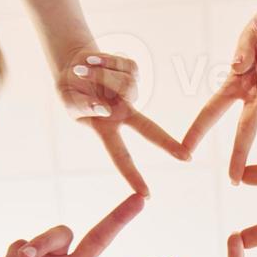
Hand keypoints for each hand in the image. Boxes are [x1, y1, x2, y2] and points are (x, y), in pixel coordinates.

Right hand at [57, 46, 189, 197]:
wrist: (74, 62)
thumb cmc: (70, 89)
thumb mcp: (69, 102)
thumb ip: (83, 108)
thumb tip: (107, 108)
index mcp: (108, 128)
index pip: (122, 157)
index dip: (133, 175)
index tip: (146, 195)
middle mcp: (124, 113)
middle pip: (148, 129)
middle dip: (167, 144)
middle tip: (187, 159)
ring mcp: (131, 93)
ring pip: (125, 88)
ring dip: (100, 76)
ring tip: (83, 71)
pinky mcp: (134, 71)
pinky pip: (123, 66)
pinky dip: (105, 61)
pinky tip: (94, 61)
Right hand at [182, 3, 256, 182]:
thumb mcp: (246, 38)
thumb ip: (241, 54)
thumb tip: (237, 69)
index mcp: (237, 88)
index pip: (212, 112)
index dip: (198, 132)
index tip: (185, 152)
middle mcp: (255, 93)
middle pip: (246, 129)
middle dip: (239, 153)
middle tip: (233, 179)